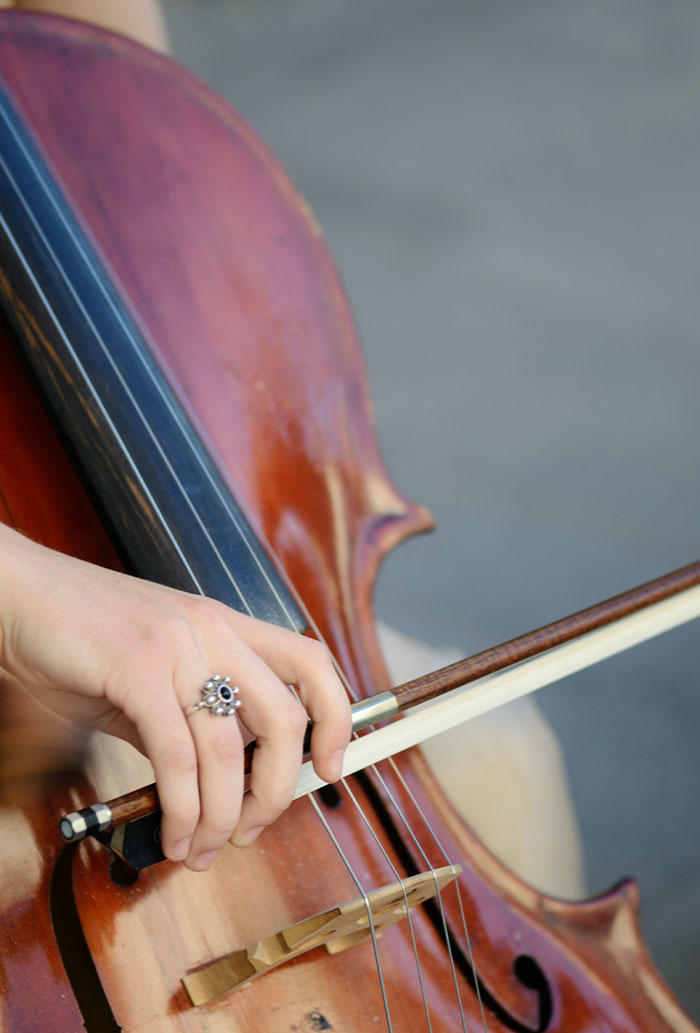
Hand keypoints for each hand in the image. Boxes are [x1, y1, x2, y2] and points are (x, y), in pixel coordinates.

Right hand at [0, 525, 350, 869]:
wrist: (17, 596)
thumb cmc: (78, 639)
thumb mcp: (150, 676)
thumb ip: (190, 719)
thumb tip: (221, 785)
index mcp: (223, 625)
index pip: (310, 663)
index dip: (336, 719)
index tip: (331, 769)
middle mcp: (210, 627)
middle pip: (284, 718)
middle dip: (277, 792)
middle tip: (252, 831)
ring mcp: (176, 644)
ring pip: (227, 750)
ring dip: (220, 818)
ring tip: (200, 849)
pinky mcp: (135, 666)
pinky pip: (176, 755)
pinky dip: (181, 809)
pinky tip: (174, 832)